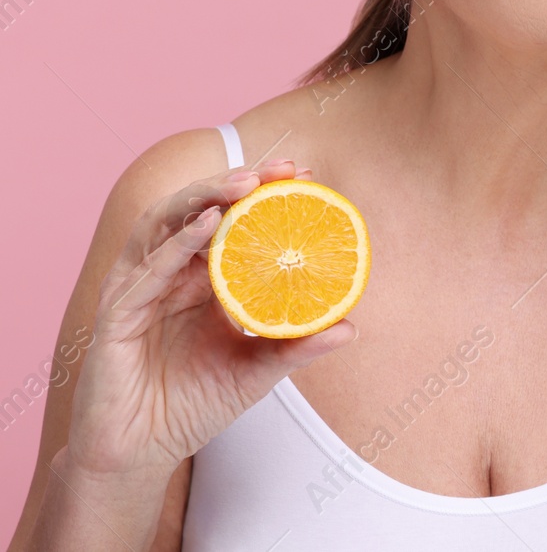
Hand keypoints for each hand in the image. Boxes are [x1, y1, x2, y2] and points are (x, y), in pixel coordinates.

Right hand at [65, 162, 355, 479]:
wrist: (140, 454)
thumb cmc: (193, 405)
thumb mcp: (257, 372)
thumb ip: (296, 345)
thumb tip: (351, 326)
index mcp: (200, 279)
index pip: (231, 221)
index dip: (264, 195)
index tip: (306, 176)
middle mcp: (168, 273)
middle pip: (198, 209)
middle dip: (237, 183)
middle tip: (281, 170)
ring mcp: (139, 288)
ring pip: (165, 224)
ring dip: (203, 197)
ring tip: (244, 186)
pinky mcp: (115, 314)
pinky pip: (147, 270)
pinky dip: (177, 243)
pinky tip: (207, 225)